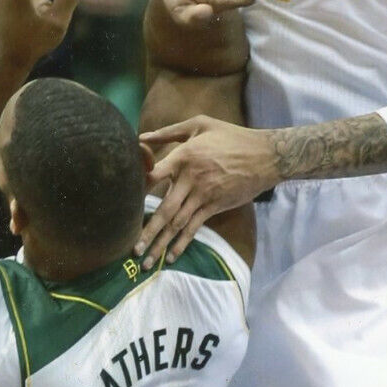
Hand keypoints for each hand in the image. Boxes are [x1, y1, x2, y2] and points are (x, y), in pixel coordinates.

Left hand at [135, 117, 274, 265]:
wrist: (264, 155)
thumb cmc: (230, 136)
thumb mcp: (200, 124)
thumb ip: (169, 131)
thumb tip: (141, 137)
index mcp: (184, 156)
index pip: (154, 174)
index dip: (138, 188)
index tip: (122, 204)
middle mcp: (190, 178)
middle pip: (164, 209)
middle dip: (147, 232)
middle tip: (132, 250)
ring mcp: (203, 195)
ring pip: (177, 223)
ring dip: (161, 243)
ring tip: (146, 261)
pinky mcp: (214, 206)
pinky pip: (194, 227)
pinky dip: (182, 243)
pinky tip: (171, 256)